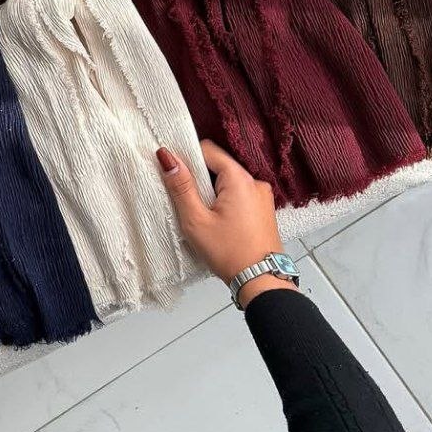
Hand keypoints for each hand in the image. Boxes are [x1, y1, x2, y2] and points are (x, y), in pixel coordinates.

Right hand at [156, 140, 296, 307]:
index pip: (208, 150)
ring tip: (207, 216)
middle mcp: (255, 180)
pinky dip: (228, 201)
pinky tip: (221, 222)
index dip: (189, 159)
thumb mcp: (196, 220)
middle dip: (202, 179)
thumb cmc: (228, 253)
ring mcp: (263, 195)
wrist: (262, 282)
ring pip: (230, 180)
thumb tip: (166, 156)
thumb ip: (181, 186)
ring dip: (214, 191)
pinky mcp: (265, 208)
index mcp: (239, 178)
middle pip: (219, 165)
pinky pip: (241, 193)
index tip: (178, 179)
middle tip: (192, 204)